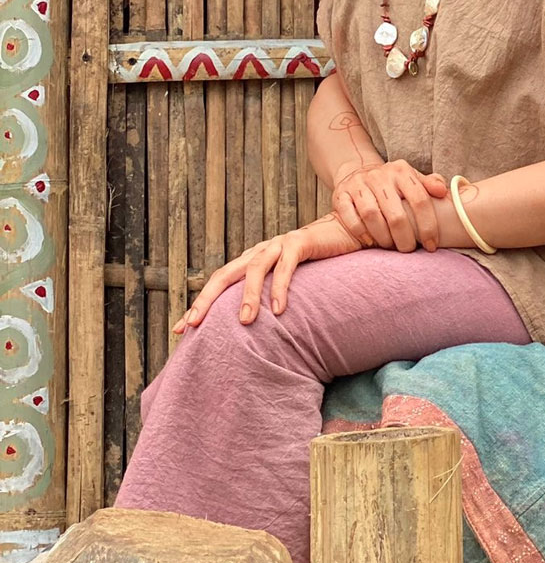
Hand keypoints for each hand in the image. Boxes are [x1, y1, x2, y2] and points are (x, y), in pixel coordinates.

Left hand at [173, 215, 362, 333]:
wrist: (347, 232)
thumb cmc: (318, 263)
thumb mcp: (289, 283)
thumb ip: (271, 297)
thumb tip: (254, 328)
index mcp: (252, 261)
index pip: (218, 283)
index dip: (199, 304)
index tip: (180, 330)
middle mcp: (259, 251)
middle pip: (224, 274)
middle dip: (206, 299)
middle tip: (193, 325)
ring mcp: (278, 244)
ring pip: (253, 269)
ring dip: (247, 296)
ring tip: (244, 322)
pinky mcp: (300, 242)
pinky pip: (286, 266)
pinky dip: (280, 287)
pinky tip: (279, 310)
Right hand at [332, 161, 448, 252]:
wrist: (358, 171)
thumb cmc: (393, 183)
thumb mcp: (412, 179)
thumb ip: (430, 184)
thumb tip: (444, 192)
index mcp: (402, 171)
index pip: (420, 200)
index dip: (428, 226)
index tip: (431, 246)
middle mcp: (380, 176)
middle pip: (396, 214)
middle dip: (405, 238)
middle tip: (408, 250)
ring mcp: (358, 184)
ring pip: (372, 216)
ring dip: (383, 238)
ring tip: (390, 246)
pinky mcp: (340, 194)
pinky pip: (349, 217)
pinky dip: (360, 233)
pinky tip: (370, 242)